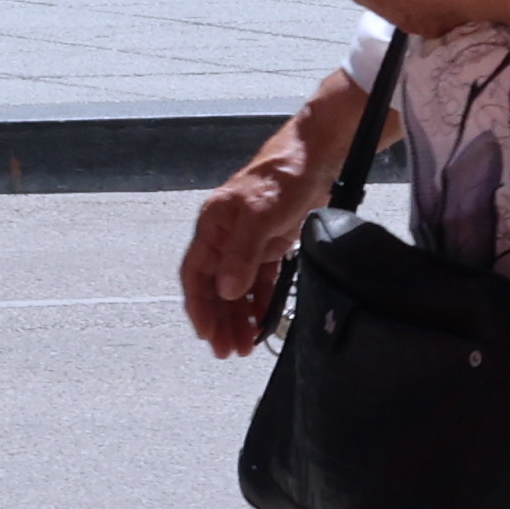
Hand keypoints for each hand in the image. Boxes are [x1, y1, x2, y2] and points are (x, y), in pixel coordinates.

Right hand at [180, 144, 320, 356]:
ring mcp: (247, 243)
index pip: (195, 273)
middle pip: (214, 287)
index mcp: (212, 226)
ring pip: (236, 288)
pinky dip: (260, 303)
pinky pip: (261, 282)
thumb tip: (225, 291)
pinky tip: (263, 322)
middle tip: (227, 351)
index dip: (198, 306)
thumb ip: (241, 254)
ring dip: (238, 317)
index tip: (206, 334)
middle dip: (219, 320)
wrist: (314, 157)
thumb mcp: (260, 215)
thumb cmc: (281, 178)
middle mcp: (225, 237)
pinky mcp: (271, 246)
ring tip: (244, 346)